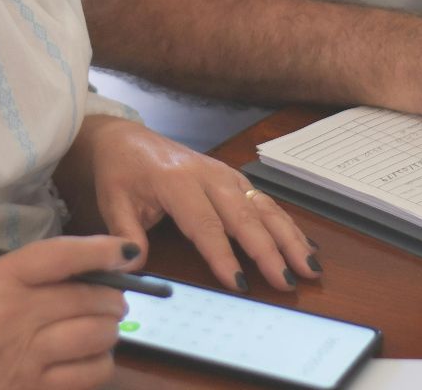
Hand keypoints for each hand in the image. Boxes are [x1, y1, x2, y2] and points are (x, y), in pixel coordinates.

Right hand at [0, 234, 134, 389]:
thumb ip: (38, 270)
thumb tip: (100, 264)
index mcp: (1, 279)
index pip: (61, 256)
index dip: (101, 250)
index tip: (125, 251)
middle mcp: (15, 315)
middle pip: (89, 298)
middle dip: (113, 298)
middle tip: (113, 300)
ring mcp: (27, 357)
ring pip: (97, 335)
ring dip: (109, 329)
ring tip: (102, 327)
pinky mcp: (36, 389)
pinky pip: (92, 372)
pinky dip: (101, 361)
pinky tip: (91, 355)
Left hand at [59, 115, 320, 292]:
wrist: (126, 138)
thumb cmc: (121, 171)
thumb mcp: (112, 201)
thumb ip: (126, 233)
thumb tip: (135, 265)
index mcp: (176, 181)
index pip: (204, 224)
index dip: (223, 255)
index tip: (239, 282)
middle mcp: (209, 175)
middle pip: (244, 216)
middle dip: (270, 251)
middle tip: (288, 280)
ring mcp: (226, 175)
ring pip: (264, 207)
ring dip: (289, 238)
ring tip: (309, 266)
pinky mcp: (235, 179)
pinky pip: (265, 202)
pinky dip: (288, 225)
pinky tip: (304, 245)